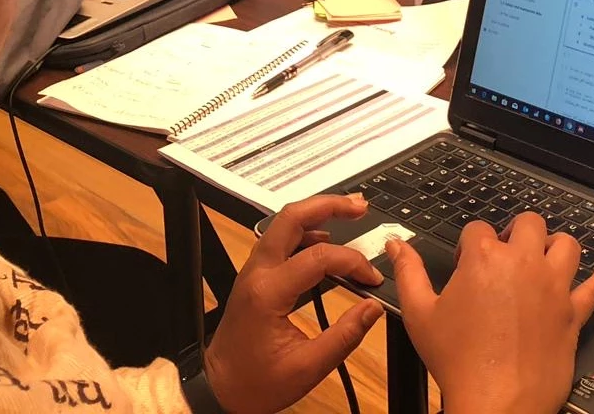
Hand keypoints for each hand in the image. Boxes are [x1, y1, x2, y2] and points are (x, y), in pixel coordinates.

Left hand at [204, 195, 385, 413]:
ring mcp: (253, 271)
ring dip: (316, 213)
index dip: (352, 262)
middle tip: (360, 206)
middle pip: (290, 218)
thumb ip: (345, 336)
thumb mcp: (308, 368)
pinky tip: (326, 237)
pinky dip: (306, 231)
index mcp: (268, 293)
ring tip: (349, 213)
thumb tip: (373, 308)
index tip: (372, 279)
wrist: (221, 388)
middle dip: (328, 205)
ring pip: (283, 224)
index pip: (319, 258)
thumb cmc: (257, 383)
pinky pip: (279, 240)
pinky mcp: (255, 277)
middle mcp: (257, 273)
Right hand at [387, 213, 593, 413]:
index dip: (469, 244)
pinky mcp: (573, 313)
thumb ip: (408, 273)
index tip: (465, 262)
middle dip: (515, 232)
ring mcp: (554, 287)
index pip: (478, 229)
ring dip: (554, 246)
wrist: (498, 402)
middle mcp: (524, 264)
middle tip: (506, 252)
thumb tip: (397, 246)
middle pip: (528, 224)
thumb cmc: (458, 361)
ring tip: (543, 256)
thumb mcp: (419, 314)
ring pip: (566, 245)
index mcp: (484, 259)